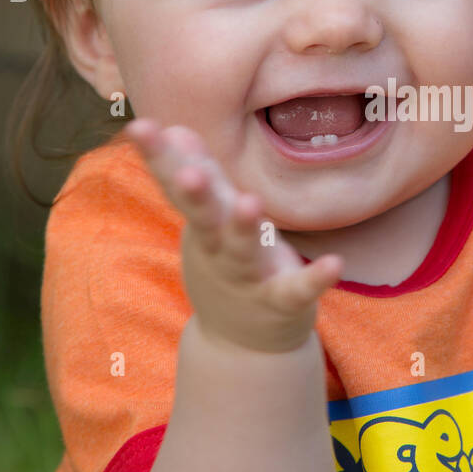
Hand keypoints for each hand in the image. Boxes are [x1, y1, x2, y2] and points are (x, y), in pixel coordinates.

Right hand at [124, 120, 342, 352]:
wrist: (240, 346)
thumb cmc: (224, 266)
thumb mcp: (207, 222)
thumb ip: (194, 175)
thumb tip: (176, 128)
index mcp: (203, 224)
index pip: (177, 187)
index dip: (158, 157)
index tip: (138, 125)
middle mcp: (220, 250)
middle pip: (205, 219)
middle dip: (197, 195)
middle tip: (189, 172)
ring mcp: (250, 277)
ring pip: (244, 251)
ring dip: (245, 229)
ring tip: (251, 202)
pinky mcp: (282, 301)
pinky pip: (297, 289)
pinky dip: (315, 279)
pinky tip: (334, 263)